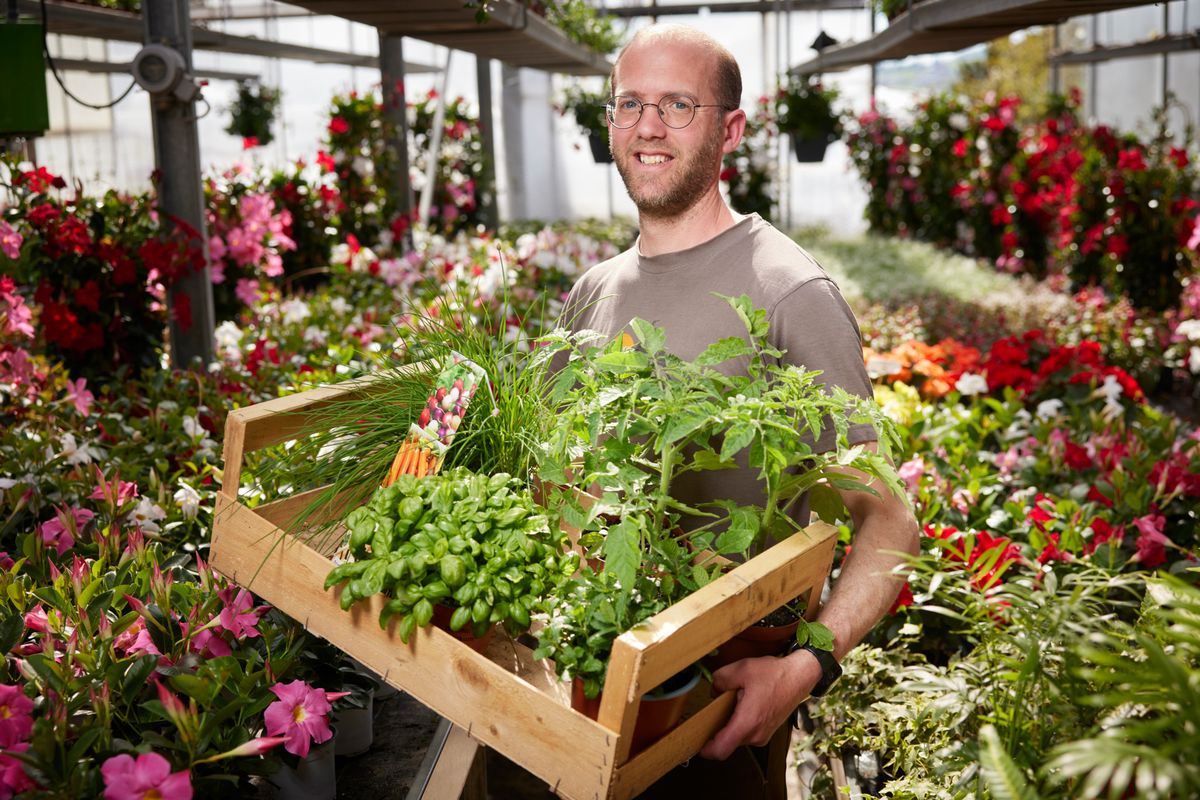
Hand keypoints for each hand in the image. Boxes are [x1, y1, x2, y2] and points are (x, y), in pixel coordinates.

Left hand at [698, 652, 820, 760]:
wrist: (800, 676)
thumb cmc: (774, 674)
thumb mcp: (741, 669)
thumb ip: (720, 680)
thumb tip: (712, 691)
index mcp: (747, 723)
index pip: (720, 750)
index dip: (705, 750)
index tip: (694, 744)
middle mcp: (755, 735)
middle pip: (726, 743)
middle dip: (715, 732)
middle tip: (706, 716)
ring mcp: (763, 735)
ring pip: (737, 738)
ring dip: (729, 726)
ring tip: (727, 705)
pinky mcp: (767, 731)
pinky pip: (747, 734)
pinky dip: (739, 724)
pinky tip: (740, 706)